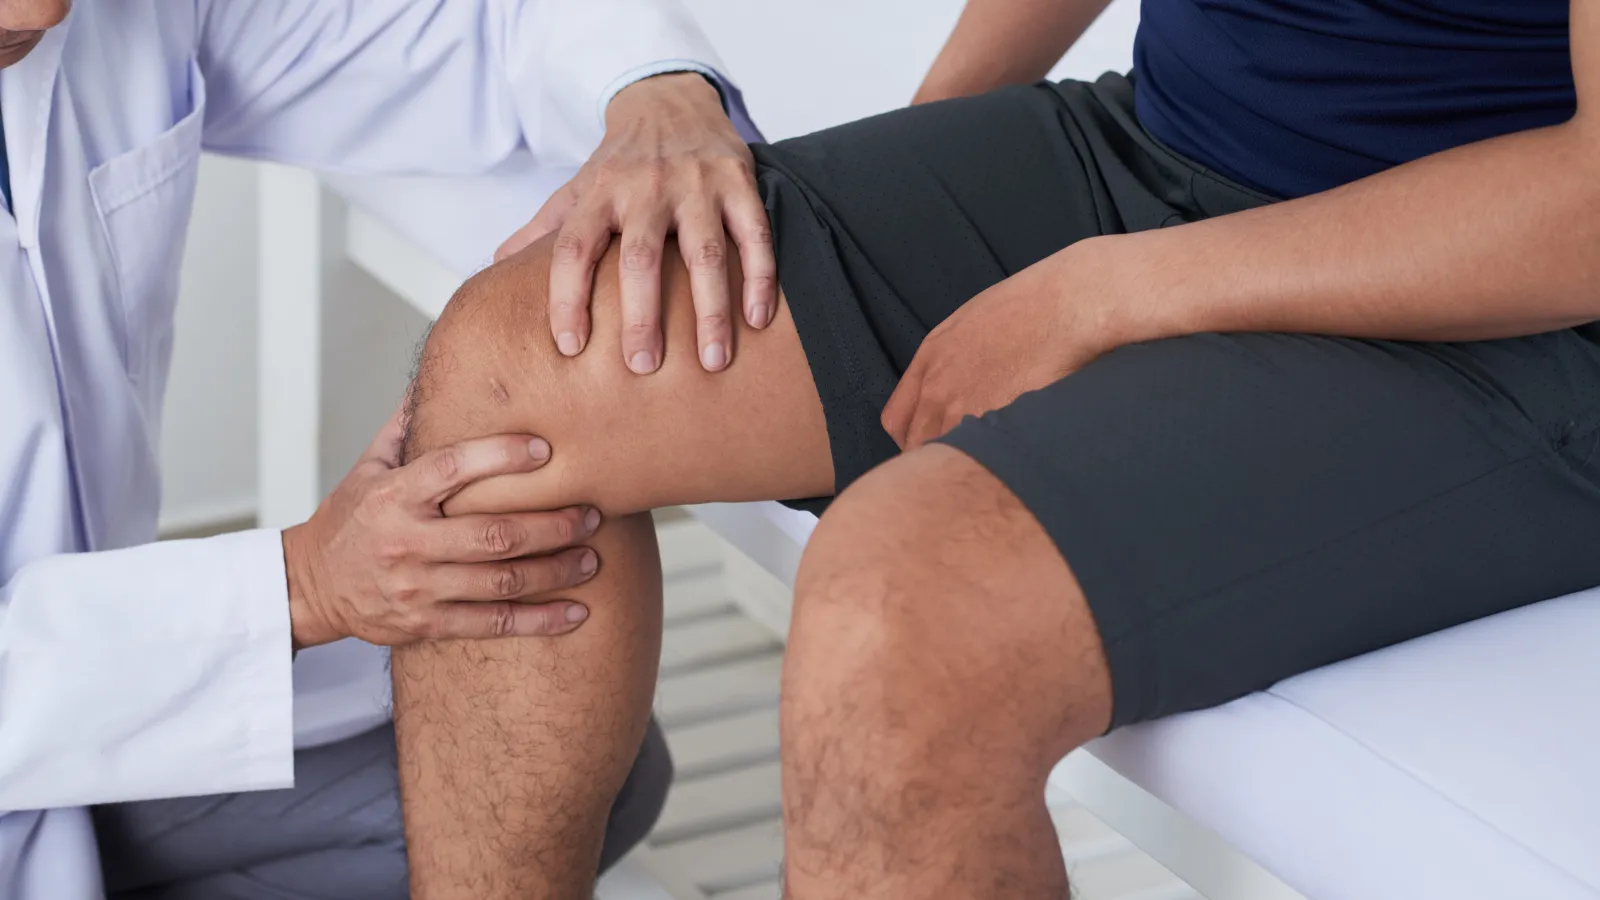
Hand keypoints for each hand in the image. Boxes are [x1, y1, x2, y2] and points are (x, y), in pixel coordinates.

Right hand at [282, 405, 600, 648]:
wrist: (310, 586)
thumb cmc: (350, 518)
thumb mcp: (368, 466)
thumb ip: (408, 426)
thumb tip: (438, 371)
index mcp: (394, 495)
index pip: (451, 468)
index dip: (500, 456)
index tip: (547, 448)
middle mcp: (406, 541)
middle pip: (492, 534)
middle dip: (551, 524)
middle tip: (593, 513)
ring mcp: (417, 587)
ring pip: (500, 582)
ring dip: (555, 570)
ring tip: (593, 556)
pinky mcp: (426, 624)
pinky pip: (492, 625)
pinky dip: (539, 620)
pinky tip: (577, 611)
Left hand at [496, 72, 776, 374]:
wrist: (670, 101)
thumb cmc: (620, 165)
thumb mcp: (577, 190)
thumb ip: (542, 230)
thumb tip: (494, 268)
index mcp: (598, 196)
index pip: (572, 250)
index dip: (566, 299)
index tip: (569, 348)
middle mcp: (645, 189)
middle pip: (639, 258)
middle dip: (642, 315)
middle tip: (642, 366)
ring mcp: (695, 185)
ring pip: (705, 253)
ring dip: (711, 310)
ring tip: (714, 362)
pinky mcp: (738, 182)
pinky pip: (753, 235)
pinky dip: (759, 278)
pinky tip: (758, 320)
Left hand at [882, 244, 1121, 448]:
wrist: (1066, 307)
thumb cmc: (1029, 307)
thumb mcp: (969, 324)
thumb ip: (947, 360)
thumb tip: (949, 388)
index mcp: (929, 361)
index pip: (896, 422)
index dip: (912, 438)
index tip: (930, 444)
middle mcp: (939, 391)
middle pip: (917, 447)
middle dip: (934, 457)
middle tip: (960, 461)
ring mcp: (966, 412)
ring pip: (947, 458)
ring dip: (963, 463)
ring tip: (987, 462)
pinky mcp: (996, 428)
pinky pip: (980, 459)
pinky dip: (990, 464)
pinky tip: (1008, 458)